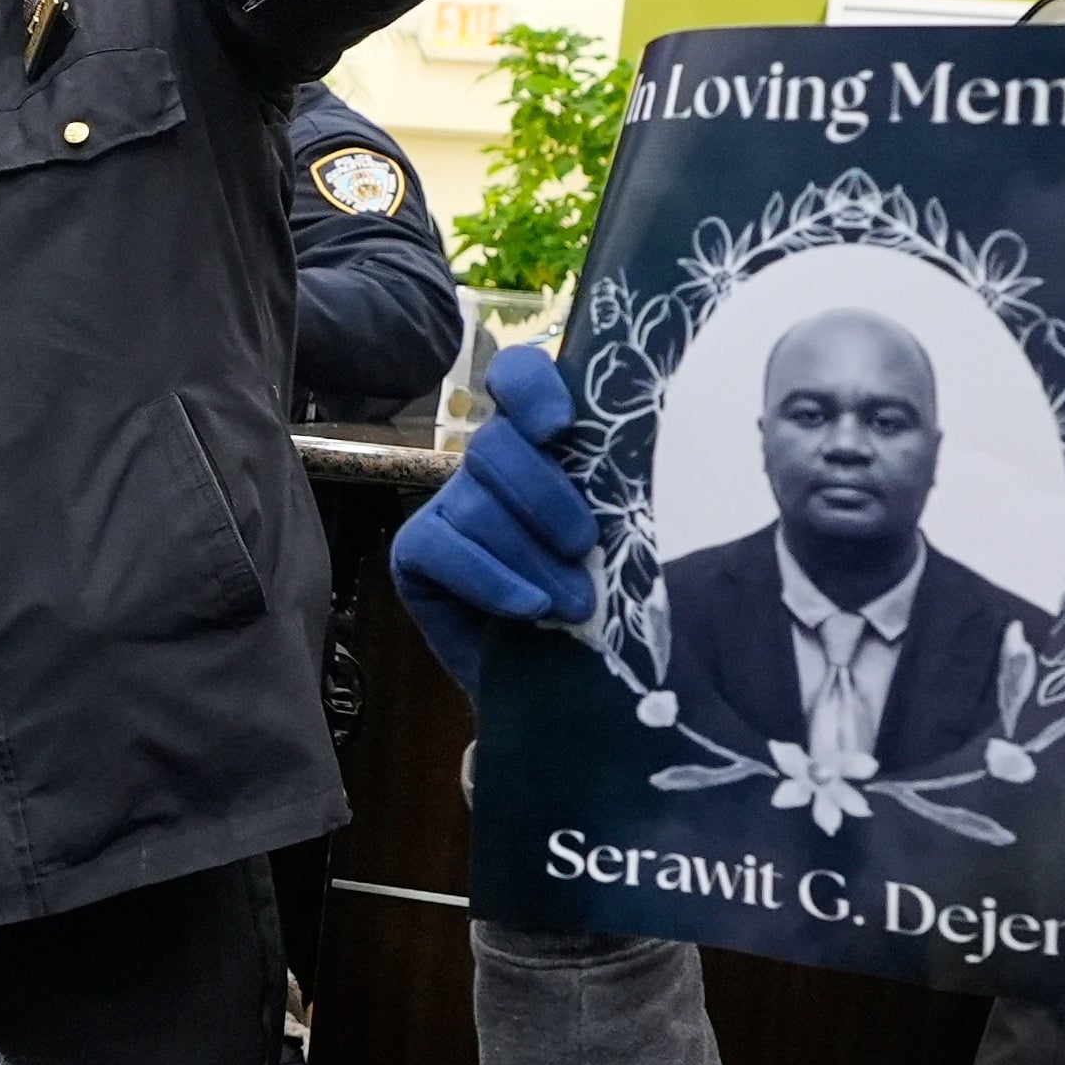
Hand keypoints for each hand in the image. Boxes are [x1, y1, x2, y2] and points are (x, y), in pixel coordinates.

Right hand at [390, 339, 600, 687]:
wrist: (558, 686)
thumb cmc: (597, 602)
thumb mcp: (619, 540)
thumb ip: (616, 494)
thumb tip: (650, 458)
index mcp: (539, 444)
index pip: (517, 378)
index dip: (530, 388)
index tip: (560, 426)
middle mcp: (486, 467)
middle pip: (496, 445)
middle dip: (545, 496)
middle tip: (585, 546)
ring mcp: (445, 508)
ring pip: (477, 506)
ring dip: (531, 557)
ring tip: (575, 603)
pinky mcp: (415, 554)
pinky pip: (444, 550)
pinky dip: (493, 580)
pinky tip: (530, 607)